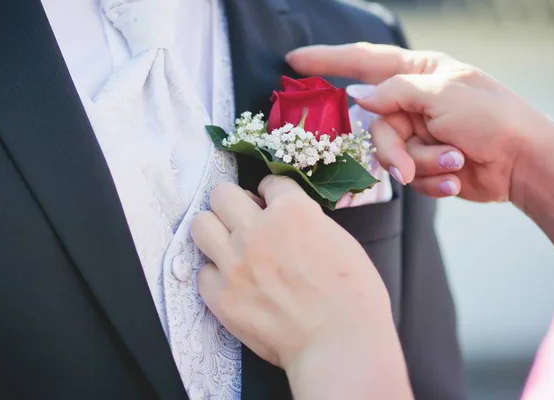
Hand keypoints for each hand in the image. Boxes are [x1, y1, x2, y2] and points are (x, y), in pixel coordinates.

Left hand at [191, 176, 410, 398]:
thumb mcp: (339, 240)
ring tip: (230, 245)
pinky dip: (217, 276)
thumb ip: (306, 220)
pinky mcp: (221, 297)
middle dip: (235, 203)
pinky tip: (234, 283)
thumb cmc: (353, 296)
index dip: (273, 193)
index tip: (272, 203)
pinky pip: (203, 272)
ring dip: (216, 231)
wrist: (340, 346)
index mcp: (292, 211)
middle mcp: (257, 231)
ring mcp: (235, 264)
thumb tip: (285, 216)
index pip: (269, 181)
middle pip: (222, 194)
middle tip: (246, 219)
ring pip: (200, 224)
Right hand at [286, 43, 549, 202]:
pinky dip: (431, 178)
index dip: (326, 61)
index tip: (294, 60)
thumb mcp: (441, 94)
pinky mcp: (424, 161)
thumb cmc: (491, 117)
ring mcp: (418, 132)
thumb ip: (394, 93)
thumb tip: (357, 96)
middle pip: (373, 125)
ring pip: (389, 154)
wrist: (522, 163)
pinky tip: (456, 177)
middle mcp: (413, 101)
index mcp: (417, 73)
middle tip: (405, 167)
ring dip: (420, 164)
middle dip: (391, 150)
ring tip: (453, 163)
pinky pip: (408, 173)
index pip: (362, 61)